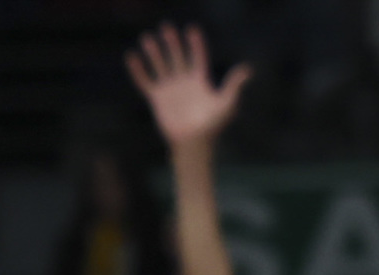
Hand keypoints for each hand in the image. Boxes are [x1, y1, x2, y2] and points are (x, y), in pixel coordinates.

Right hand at [126, 24, 250, 148]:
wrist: (193, 142)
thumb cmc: (212, 126)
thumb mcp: (227, 103)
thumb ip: (233, 85)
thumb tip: (246, 69)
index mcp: (200, 80)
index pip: (197, 57)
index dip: (195, 44)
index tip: (191, 30)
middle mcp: (184, 82)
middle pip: (177, 57)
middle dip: (172, 43)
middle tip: (166, 27)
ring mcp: (170, 90)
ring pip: (160, 66)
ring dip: (154, 52)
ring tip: (147, 38)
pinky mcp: (157, 99)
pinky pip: (145, 81)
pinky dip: (138, 70)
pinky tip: (132, 57)